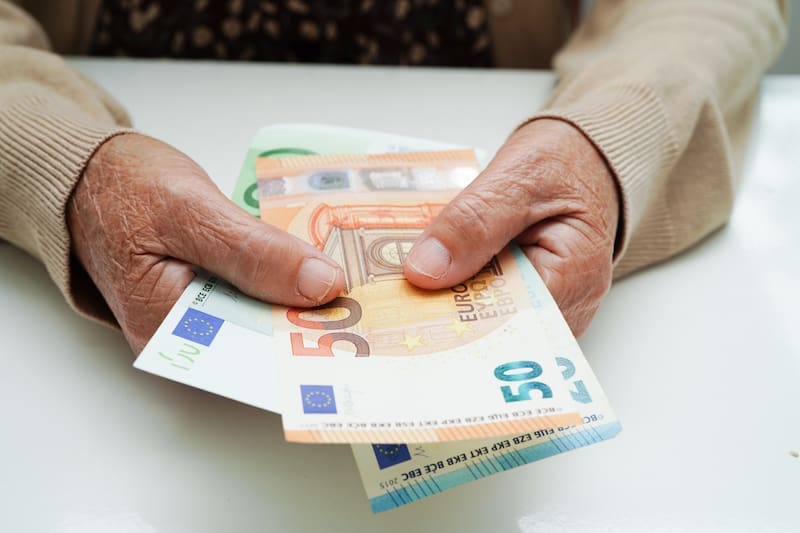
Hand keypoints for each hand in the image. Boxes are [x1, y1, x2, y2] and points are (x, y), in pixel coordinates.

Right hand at [68, 133, 344, 352]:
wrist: (90, 171)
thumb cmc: (123, 187)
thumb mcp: (191, 213)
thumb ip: (254, 253)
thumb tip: (322, 285)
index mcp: (169, 329)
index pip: (253, 355)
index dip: (308, 344)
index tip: (359, 328)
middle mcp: (187, 335)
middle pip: (264, 340)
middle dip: (316, 322)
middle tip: (373, 305)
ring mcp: (201, 316)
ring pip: (266, 316)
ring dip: (306, 300)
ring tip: (359, 288)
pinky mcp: (213, 294)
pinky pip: (259, 295)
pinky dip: (287, 282)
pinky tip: (321, 269)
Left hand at [404, 119, 619, 336]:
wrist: (585, 157)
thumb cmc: (567, 162)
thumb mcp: (519, 177)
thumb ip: (474, 222)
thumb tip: (426, 271)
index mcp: (573, 280)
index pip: (505, 326)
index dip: (451, 324)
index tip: (402, 317)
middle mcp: (563, 309)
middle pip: (491, 332)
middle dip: (438, 318)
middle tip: (384, 307)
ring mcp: (542, 308)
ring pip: (481, 321)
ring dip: (439, 304)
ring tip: (391, 295)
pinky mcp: (522, 298)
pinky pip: (482, 303)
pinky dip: (452, 289)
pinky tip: (419, 278)